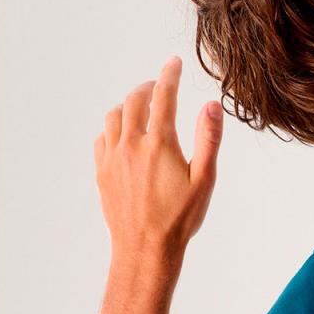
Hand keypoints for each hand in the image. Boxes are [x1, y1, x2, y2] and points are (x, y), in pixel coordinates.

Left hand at [94, 56, 222, 262]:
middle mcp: (131, 146)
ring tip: (141, 107)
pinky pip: (102, 139)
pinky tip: (123, 134)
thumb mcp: (205, 179)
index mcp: (159, 144)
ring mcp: (112, 159)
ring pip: (113, 117)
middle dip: (147, 87)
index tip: (173, 63)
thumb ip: (209, 138)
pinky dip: (113, 128)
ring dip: (127, 105)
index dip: (169, 75)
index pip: (163, 96)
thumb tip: (211, 105)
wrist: (144, 251)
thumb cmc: (180, 218)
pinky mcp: (102, 174)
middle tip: (159, 85)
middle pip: (134, 101)